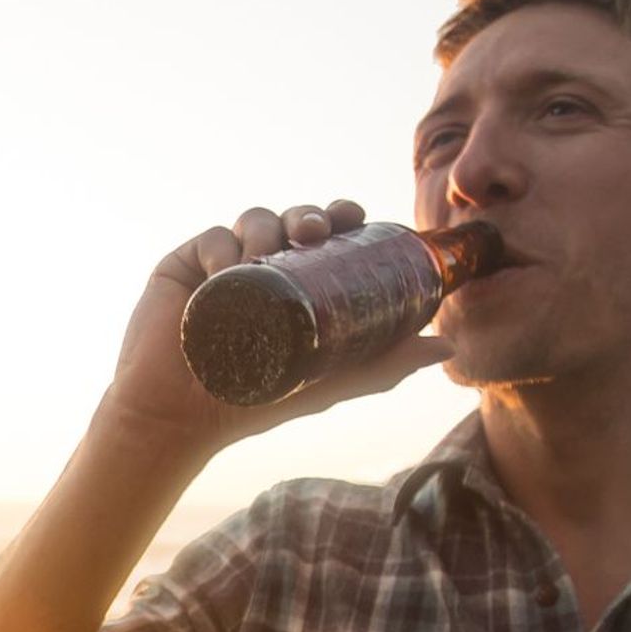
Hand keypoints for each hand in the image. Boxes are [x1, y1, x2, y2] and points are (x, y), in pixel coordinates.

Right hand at [103, 198, 449, 459]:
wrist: (181, 417)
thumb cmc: (253, 404)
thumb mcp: (329, 382)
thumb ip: (386, 366)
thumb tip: (449, 347)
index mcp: (296, 285)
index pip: (325, 237)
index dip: (341, 216)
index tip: (354, 215)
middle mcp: (261, 269)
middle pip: (291, 221)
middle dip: (307, 214)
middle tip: (315, 230)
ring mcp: (221, 266)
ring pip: (253, 221)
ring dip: (266, 225)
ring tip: (266, 258)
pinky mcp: (182, 267)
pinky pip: (209, 238)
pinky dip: (222, 245)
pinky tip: (227, 268)